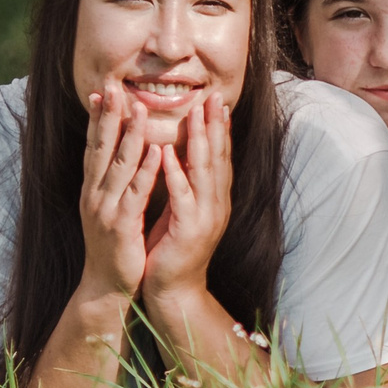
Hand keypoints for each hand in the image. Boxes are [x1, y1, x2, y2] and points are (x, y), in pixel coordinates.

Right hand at [77, 83, 160, 301]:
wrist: (107, 286)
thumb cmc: (114, 245)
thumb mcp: (111, 207)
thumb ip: (115, 181)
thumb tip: (123, 152)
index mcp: (93, 189)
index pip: (94, 147)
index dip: (98, 119)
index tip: (103, 90)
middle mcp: (95, 195)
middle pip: (100, 149)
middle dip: (108, 117)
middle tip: (113, 87)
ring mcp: (105, 209)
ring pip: (118, 166)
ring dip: (130, 136)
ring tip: (140, 109)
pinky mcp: (121, 225)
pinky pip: (135, 193)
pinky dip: (146, 171)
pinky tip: (157, 152)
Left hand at [142, 94, 232, 302]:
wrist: (173, 291)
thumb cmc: (172, 250)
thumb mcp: (184, 211)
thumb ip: (188, 185)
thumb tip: (183, 156)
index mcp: (215, 199)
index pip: (220, 156)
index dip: (220, 128)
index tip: (216, 101)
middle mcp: (216, 204)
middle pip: (218, 157)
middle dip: (215, 125)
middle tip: (214, 96)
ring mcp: (206, 217)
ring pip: (205, 171)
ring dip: (201, 140)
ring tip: (196, 113)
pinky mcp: (189, 230)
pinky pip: (182, 196)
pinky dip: (176, 173)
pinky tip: (168, 153)